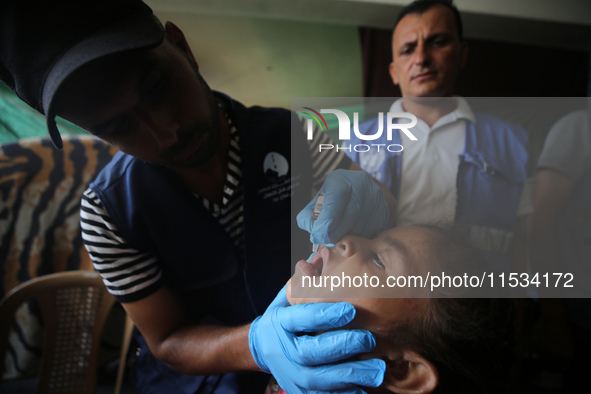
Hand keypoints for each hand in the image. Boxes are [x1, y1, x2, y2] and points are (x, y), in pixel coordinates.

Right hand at [249, 286, 384, 393]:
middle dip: (342, 347)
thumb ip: (305, 282)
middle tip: (369, 340)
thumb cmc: (285, 317)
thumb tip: (323, 255)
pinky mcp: (299, 391)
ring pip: (319, 380)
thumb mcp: (287, 297)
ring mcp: (291, 375)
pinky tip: (364, 391)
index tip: (350, 310)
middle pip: (312, 352)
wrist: (262, 349)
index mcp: (281, 323)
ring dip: (350, 376)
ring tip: (377, 371)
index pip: (301, 318)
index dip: (324, 315)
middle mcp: (284, 351)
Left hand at [297, 169, 389, 244]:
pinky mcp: (386, 210)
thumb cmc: (332, 197)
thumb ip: (309, 217)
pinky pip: (372, 230)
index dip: (325, 223)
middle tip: (327, 240)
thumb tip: (316, 235)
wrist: (354, 186)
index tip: (318, 236)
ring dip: (349, 236)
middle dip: (336, 234)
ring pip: (362, 227)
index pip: (334, 203)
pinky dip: (361, 236)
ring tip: (341, 233)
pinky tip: (354, 231)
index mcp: (341, 180)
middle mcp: (362, 186)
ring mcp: (376, 197)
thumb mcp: (317, 201)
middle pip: (349, 217)